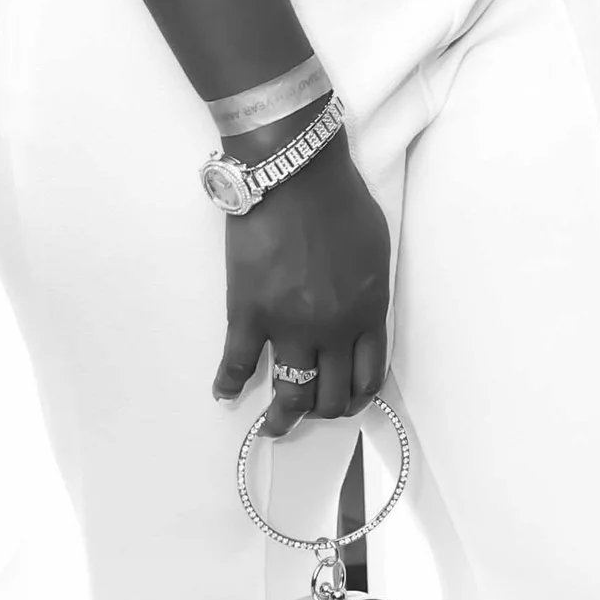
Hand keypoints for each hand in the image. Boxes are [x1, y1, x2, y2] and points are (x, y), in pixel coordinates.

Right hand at [213, 138, 390, 429]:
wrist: (293, 172)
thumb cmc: (338, 199)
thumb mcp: (374, 249)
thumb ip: (369, 290)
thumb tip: (360, 314)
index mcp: (367, 311)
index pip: (368, 375)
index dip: (358, 396)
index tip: (347, 401)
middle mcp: (332, 329)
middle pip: (332, 394)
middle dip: (323, 412)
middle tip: (309, 413)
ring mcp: (288, 326)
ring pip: (291, 394)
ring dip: (282, 418)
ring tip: (272, 427)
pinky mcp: (248, 314)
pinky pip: (237, 364)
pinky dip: (229, 384)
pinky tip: (224, 393)